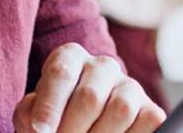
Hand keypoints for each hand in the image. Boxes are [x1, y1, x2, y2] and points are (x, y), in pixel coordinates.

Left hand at [13, 43, 165, 131]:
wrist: (84, 125)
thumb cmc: (55, 116)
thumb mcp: (35, 111)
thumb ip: (30, 112)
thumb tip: (36, 124)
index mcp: (70, 56)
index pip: (61, 74)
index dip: (50, 106)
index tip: (40, 130)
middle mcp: (102, 65)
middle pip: (90, 97)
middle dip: (72, 129)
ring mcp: (130, 86)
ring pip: (121, 111)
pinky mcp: (151, 109)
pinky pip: (149, 123)